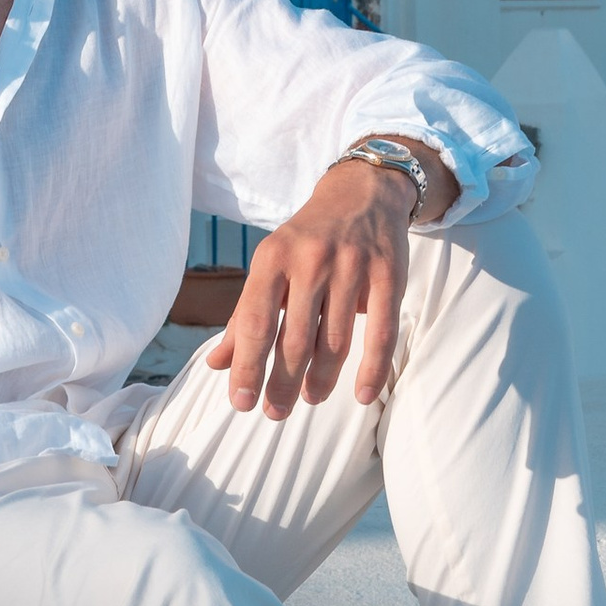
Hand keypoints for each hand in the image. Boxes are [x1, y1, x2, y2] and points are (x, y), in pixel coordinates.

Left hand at [208, 158, 430, 419]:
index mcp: (273, 258)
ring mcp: (352, 266)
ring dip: (322, 379)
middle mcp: (310, 260)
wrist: (362, 192)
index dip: (247, 366)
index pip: (254, 322)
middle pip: (294, 338)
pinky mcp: (389, 274)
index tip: (241, 403)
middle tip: (276, 413)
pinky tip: (361, 394)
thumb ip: (244, 316)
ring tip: (310, 399)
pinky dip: (371, 368)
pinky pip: (381, 331)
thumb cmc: (306, 239)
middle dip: (282, 383)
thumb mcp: (270, 267)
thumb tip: (217, 364)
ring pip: (335, 340)